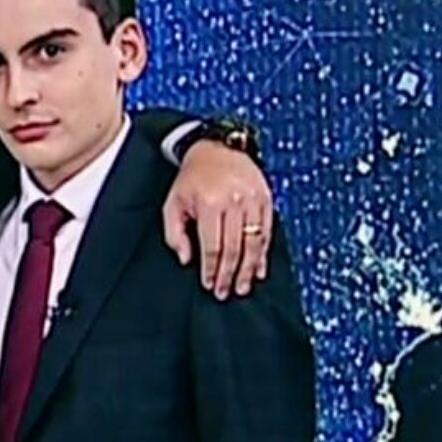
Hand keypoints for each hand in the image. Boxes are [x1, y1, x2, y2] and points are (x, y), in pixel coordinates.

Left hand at [163, 141, 272, 299]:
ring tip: (244, 287)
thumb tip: (187, 259)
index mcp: (211, 204)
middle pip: (235, 248)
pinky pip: (268, 232)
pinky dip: (263, 253)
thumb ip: (175, 234)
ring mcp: (254, 201)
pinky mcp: (267, 199)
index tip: (210, 284)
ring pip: (255, 243)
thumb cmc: (192, 178)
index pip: (213, 246)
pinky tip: (259, 269)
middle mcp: (235, 202)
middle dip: (230, 274)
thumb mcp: (173, 204)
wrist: (216, 149)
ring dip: (249, 269)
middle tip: (227, 292)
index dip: (212, 269)